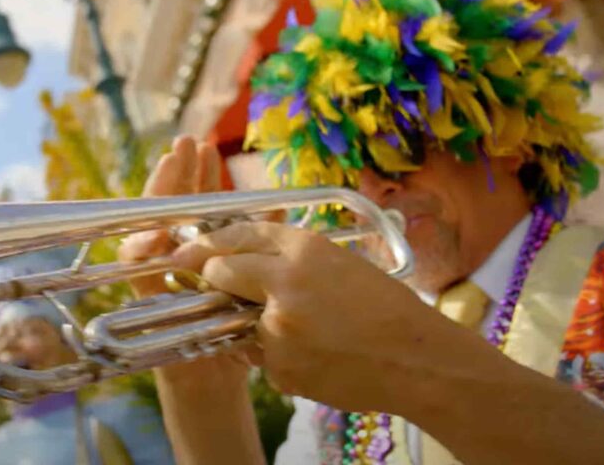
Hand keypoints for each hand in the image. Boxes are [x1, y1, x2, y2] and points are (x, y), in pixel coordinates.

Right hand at [117, 136, 252, 383]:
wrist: (217, 380)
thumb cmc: (235, 333)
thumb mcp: (252, 284)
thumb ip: (254, 246)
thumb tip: (274, 203)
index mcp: (203, 249)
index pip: (198, 203)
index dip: (201, 176)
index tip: (207, 149)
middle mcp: (176, 256)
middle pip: (172, 205)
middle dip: (178, 173)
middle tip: (186, 144)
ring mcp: (159, 274)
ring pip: (150, 225)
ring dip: (157, 196)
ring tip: (168, 166)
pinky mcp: (147, 298)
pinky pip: (138, 270)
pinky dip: (142, 249)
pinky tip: (153, 232)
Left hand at [173, 220, 451, 413]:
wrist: (415, 360)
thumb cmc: (385, 307)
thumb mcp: (338, 262)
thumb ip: (289, 257)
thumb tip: (241, 259)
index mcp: (304, 249)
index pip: (237, 236)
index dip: (207, 244)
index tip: (188, 252)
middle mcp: (284, 283)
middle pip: (221, 273)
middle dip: (217, 279)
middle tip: (222, 286)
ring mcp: (278, 329)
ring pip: (241, 322)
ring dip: (258, 326)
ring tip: (309, 331)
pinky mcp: (279, 367)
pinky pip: (263, 358)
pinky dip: (280, 356)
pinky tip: (317, 354)